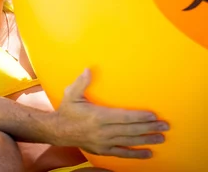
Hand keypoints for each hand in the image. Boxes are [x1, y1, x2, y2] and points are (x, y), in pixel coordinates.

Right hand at [54, 69, 168, 158]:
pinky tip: (148, 153)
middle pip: (130, 129)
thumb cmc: (67, 111)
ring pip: (129, 141)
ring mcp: (103, 142)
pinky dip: (136, 153)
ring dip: (146, 140)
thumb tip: (89, 69)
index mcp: (97, 116)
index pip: (123, 117)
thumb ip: (82, 82)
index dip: (139, 116)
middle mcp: (102, 130)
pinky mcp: (103, 150)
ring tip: (161, 137)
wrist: (58, 130)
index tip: (152, 115)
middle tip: (164, 126)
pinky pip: (122, 153)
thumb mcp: (71, 94)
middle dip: (149, 128)